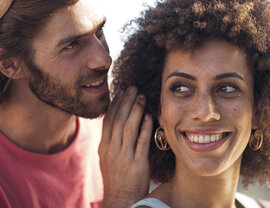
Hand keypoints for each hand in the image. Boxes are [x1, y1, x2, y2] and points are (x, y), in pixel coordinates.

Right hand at [99, 86, 152, 207]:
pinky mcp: (137, 164)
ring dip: (136, 111)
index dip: (115, 104)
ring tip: (142, 97)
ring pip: (129, 128)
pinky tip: (149, 117)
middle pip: (118, 120)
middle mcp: (112, 150)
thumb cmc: (117, 178)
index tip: (121, 92)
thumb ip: (113, 141)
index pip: (108, 120)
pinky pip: (142, 142)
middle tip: (133, 88)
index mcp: (104, 147)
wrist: (120, 199)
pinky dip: (145, 128)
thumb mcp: (108, 158)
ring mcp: (124, 157)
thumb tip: (119, 122)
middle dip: (126, 102)